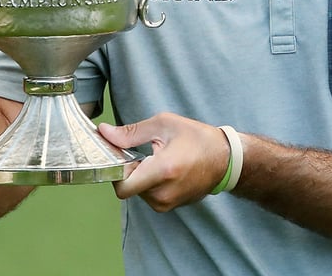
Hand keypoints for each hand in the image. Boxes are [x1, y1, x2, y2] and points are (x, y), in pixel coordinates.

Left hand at [98, 113, 230, 211]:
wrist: (226, 159)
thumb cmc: (197, 138)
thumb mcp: (164, 125)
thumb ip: (131, 132)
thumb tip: (104, 132)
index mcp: (163, 171)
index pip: (122, 186)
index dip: (115, 171)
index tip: (122, 157)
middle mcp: (164, 193)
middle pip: (128, 187)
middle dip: (130, 170)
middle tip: (144, 154)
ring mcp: (168, 203)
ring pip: (138, 191)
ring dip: (141, 177)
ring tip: (159, 160)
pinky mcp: (171, 206)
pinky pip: (149, 196)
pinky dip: (151, 183)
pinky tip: (165, 169)